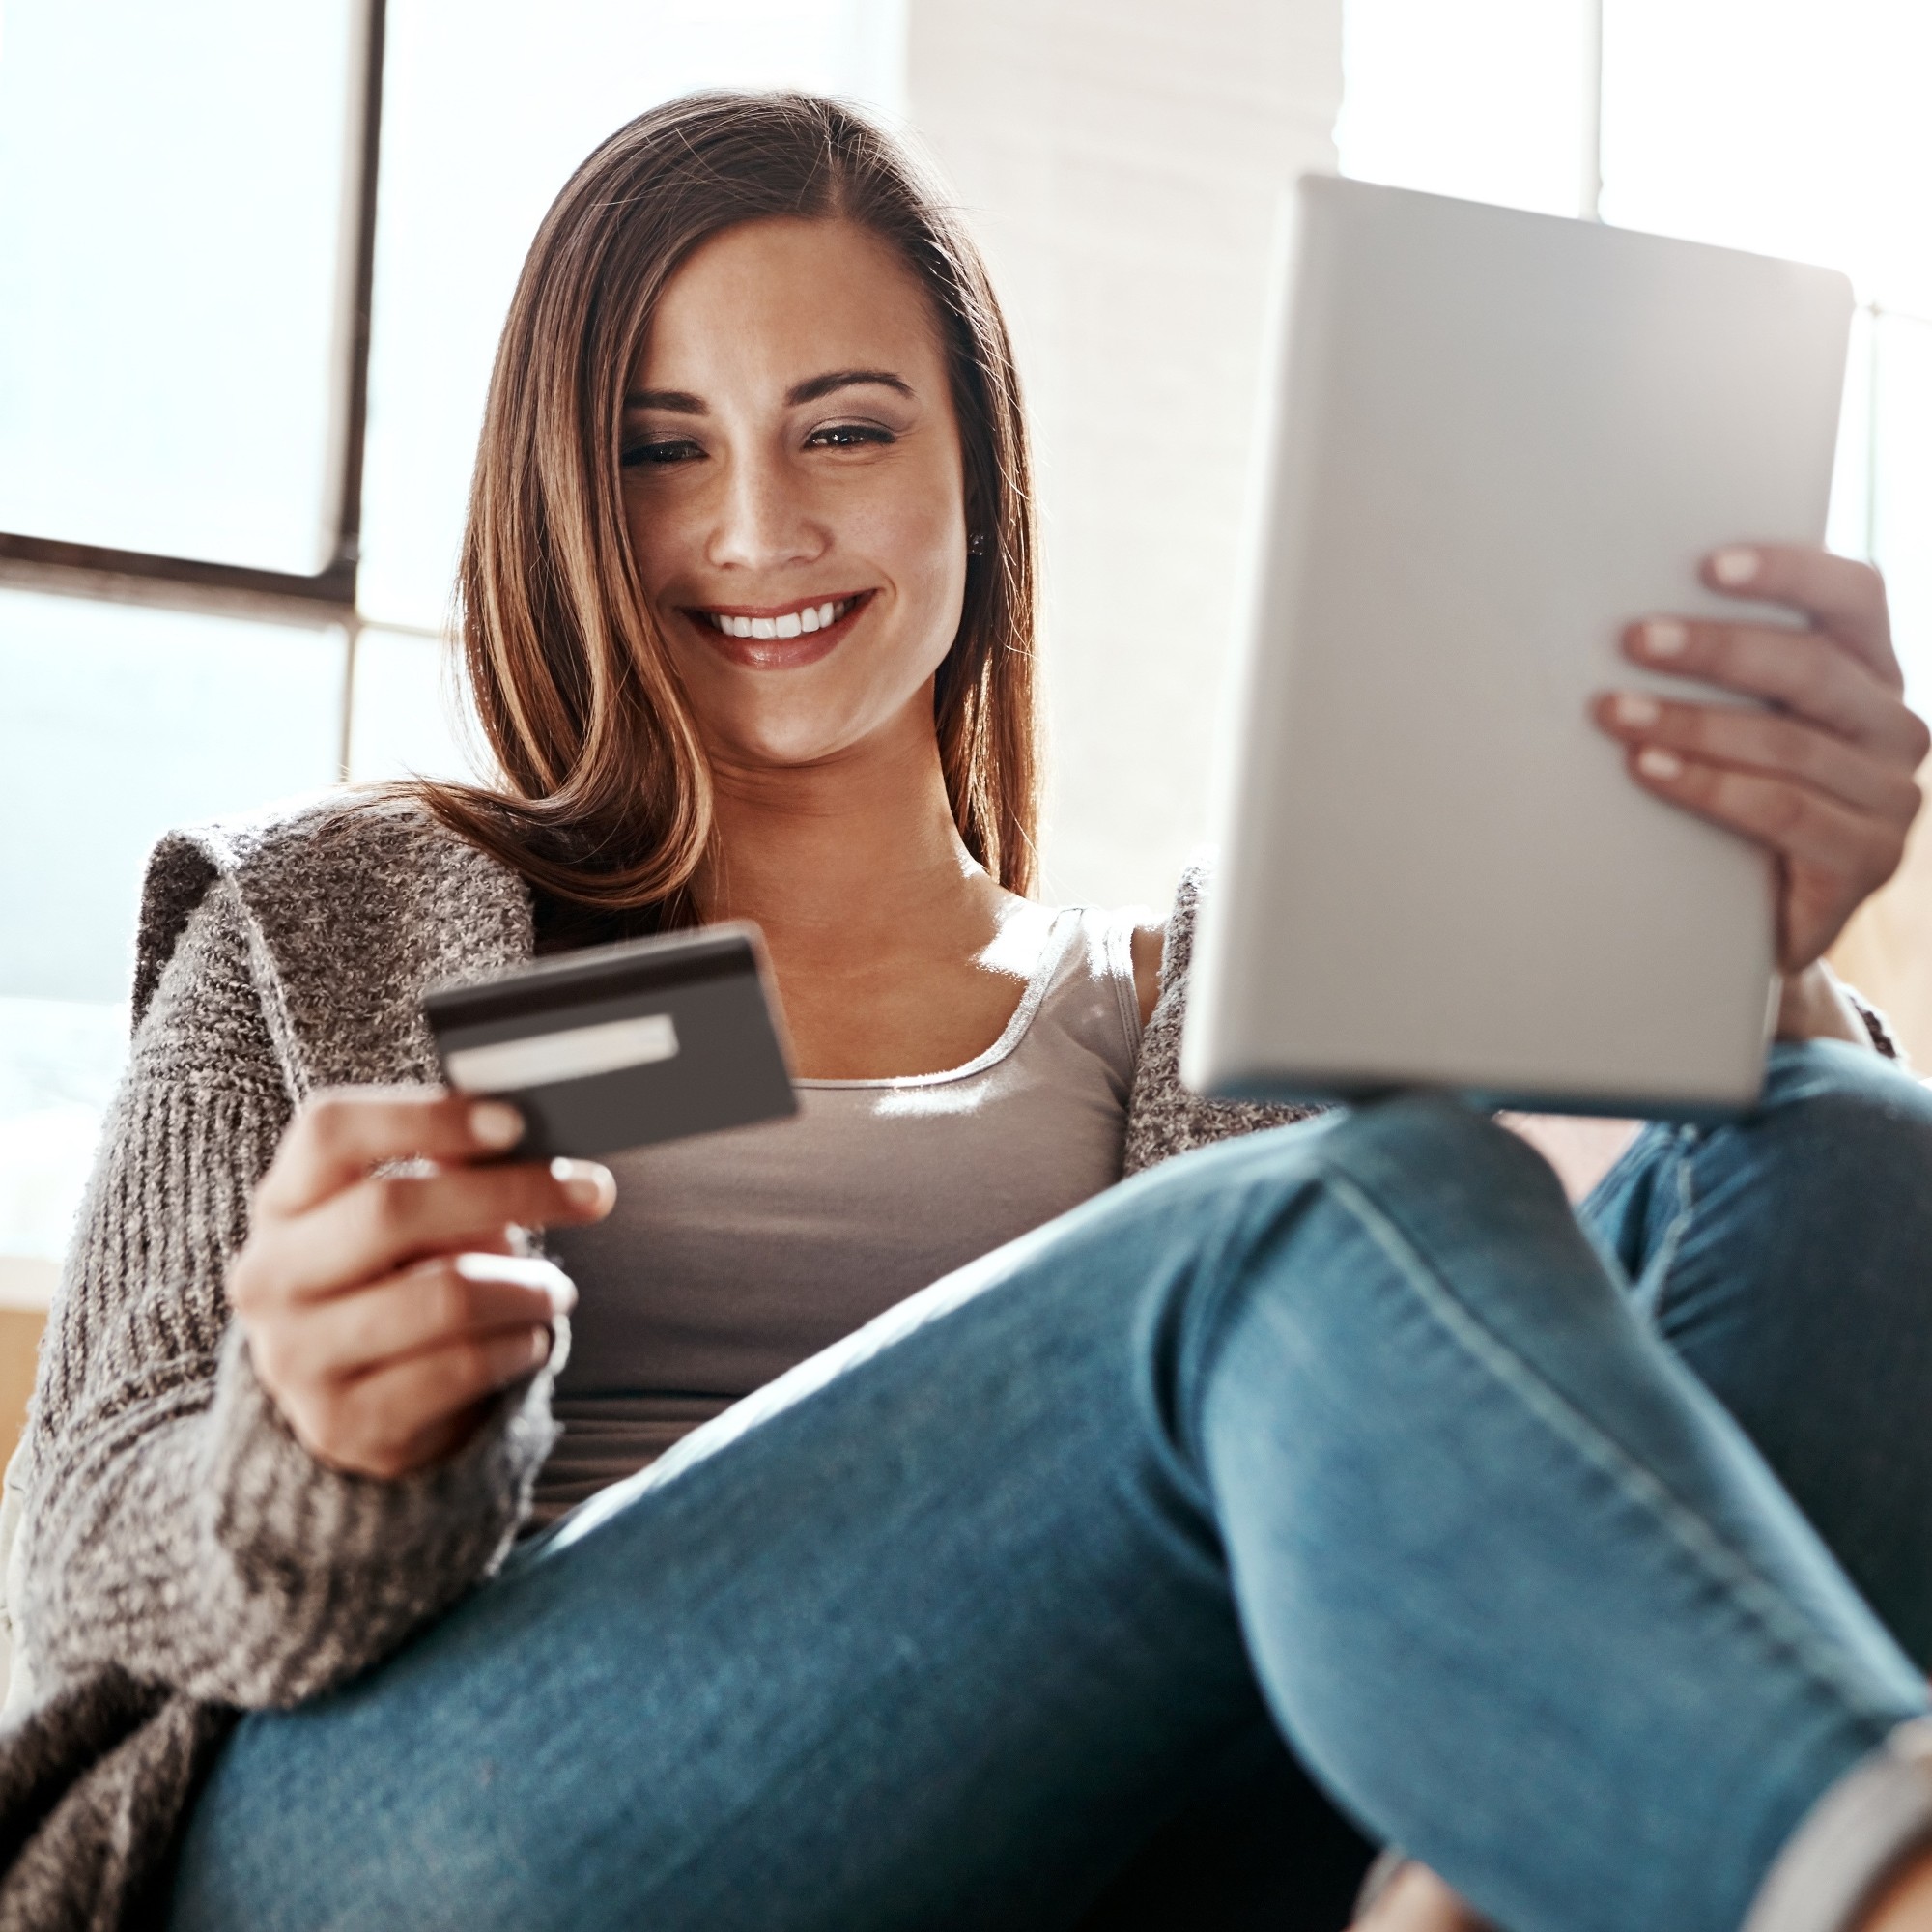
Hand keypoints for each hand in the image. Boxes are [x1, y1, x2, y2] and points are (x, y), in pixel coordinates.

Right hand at [229, 1088, 612, 1479]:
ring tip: (555, 1289)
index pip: (330, 1131)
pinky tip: (530, 1338)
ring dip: (525, 1286)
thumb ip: (451, 1171)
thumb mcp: (408, 1220)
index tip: (516, 1122)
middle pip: (390, 1209)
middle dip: (509, 1193)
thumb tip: (528, 1133)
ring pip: (442, 1296)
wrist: (353, 1405)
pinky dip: (517, 1346)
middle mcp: (271, 1277)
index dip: (424, 1116)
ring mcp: (296, 1357)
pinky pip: (460, 1368)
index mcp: (283, 1203)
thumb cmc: (397, 1280)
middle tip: (591, 1193)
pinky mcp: (344, 1423)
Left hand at [1592, 545, 1927, 998]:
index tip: (1709, 565)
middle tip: (1633, 639)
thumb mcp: (1738, 726)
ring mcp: (1891, 797)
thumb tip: (1625, 617)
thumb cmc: (1735, 801)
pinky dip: (1709, 786)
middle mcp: (1894, 727)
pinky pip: (1784, 811)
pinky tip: (1648, 769)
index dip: (1789, 573)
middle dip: (1714, 650)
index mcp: (1870, 673)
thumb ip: (1722, 676)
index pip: (1855, 597)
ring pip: (1790, 743)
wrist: (1759, 920)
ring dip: (1692, 722)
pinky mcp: (1868, 860)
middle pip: (1812, 668)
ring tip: (1615, 712)